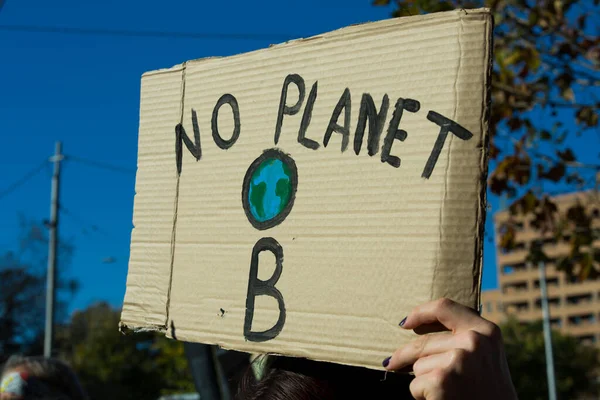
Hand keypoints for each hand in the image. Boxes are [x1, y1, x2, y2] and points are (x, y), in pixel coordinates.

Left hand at [383, 298, 517, 399]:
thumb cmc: (488, 392)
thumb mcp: (486, 356)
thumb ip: (463, 336)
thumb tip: (417, 324)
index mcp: (486, 330)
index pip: (444, 307)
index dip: (420, 313)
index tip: (405, 322)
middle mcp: (474, 341)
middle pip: (423, 342)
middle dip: (404, 356)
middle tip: (391, 363)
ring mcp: (458, 359)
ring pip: (418, 364)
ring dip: (423, 380)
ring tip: (446, 392)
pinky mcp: (442, 379)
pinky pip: (415, 384)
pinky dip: (421, 395)